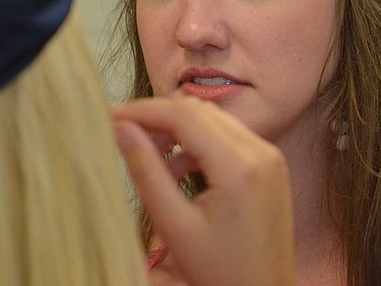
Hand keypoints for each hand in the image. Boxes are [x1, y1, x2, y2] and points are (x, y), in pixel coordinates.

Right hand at [113, 96, 296, 285]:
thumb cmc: (220, 272)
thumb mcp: (174, 224)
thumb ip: (146, 171)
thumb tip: (121, 129)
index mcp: (239, 166)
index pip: (184, 115)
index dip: (143, 110)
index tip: (110, 115)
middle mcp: (261, 152)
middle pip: (199, 112)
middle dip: (158, 117)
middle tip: (124, 132)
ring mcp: (270, 157)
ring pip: (214, 121)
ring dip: (178, 129)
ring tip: (148, 153)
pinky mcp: (270, 166)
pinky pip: (229, 138)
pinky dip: (198, 143)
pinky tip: (176, 169)